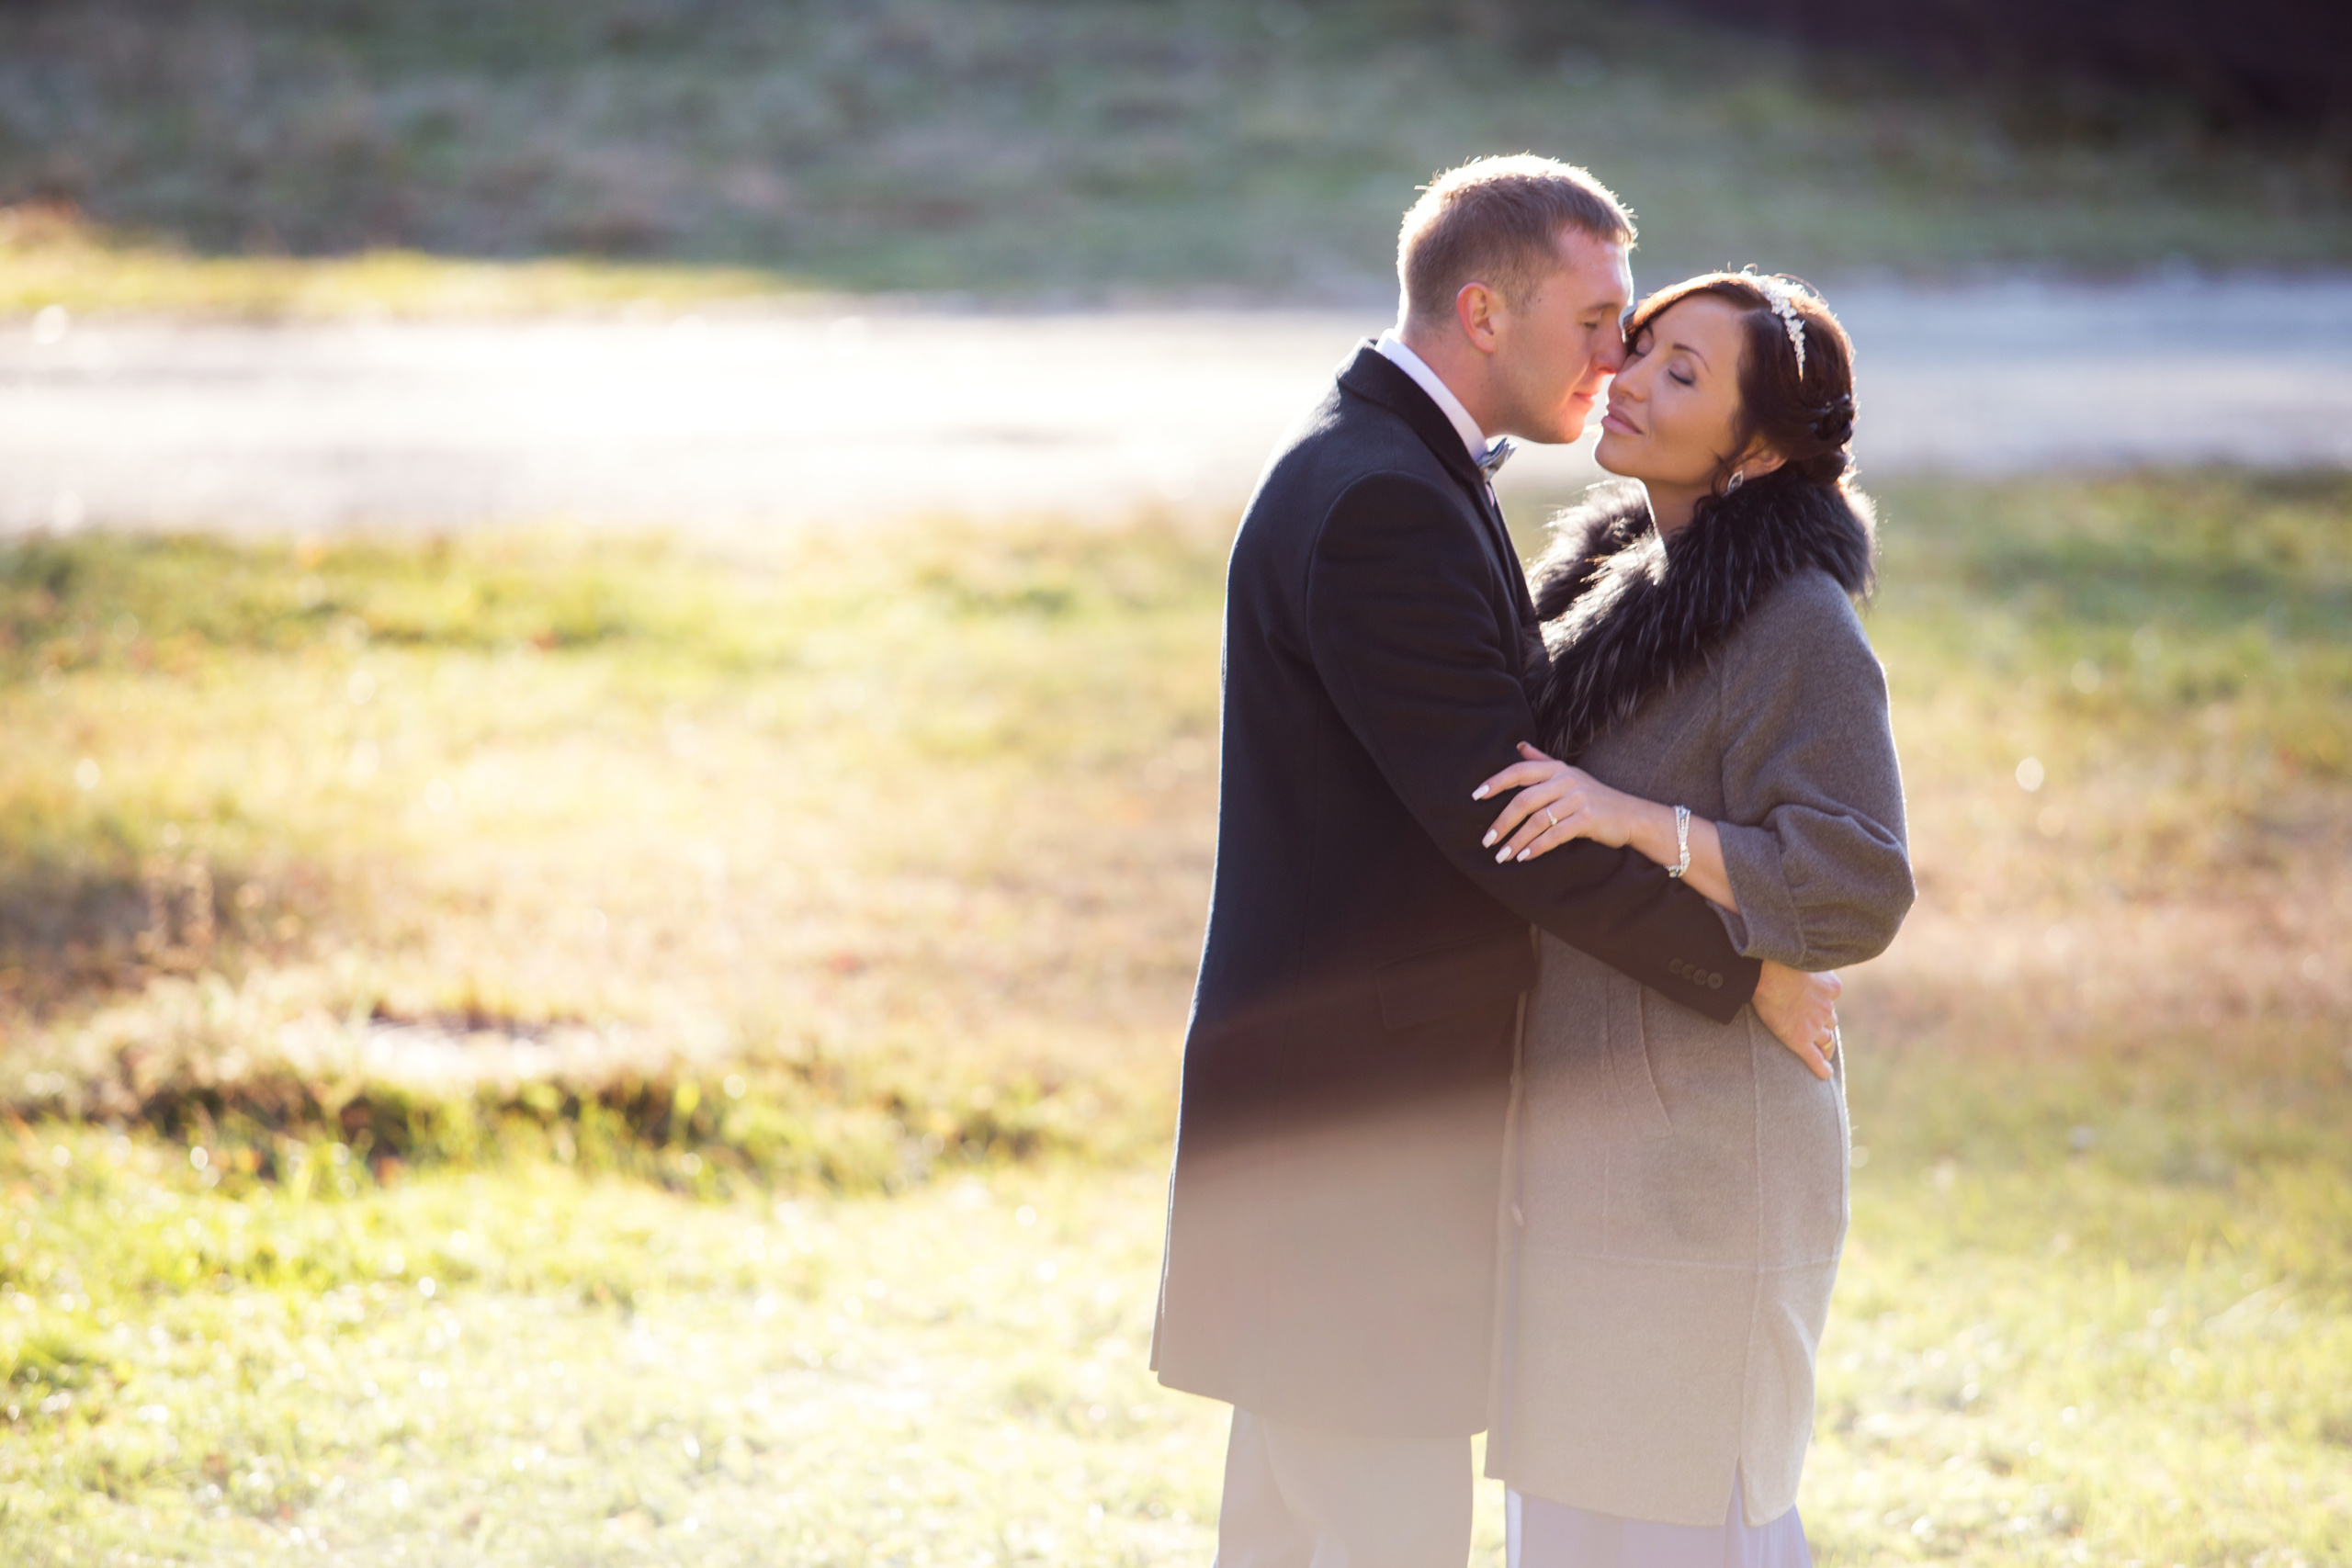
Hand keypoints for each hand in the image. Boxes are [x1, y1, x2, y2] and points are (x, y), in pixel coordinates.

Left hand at [1473, 742, 1641, 861]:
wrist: (1630, 816)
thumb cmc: (1594, 797)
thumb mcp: (1569, 775)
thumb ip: (1542, 761)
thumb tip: (1518, 745)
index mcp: (1557, 768)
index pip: (1519, 771)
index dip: (1495, 782)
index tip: (1475, 796)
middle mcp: (1566, 780)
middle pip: (1524, 800)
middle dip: (1502, 822)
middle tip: (1487, 840)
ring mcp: (1578, 799)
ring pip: (1537, 820)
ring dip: (1516, 840)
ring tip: (1502, 856)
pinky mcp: (1587, 818)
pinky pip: (1555, 834)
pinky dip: (1537, 847)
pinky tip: (1525, 857)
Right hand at [1751, 960, 1841, 1080]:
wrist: (1767, 973)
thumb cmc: (1778, 961)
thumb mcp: (1802, 960)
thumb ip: (1806, 968)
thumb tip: (1800, 966)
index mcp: (1831, 988)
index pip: (1830, 999)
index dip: (1822, 1003)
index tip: (1816, 1004)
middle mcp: (1827, 1008)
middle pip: (1830, 1022)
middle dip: (1825, 1026)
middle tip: (1820, 1031)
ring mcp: (1815, 1026)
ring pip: (1826, 1040)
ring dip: (1826, 1046)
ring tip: (1825, 1052)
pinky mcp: (1800, 1040)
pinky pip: (1815, 1058)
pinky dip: (1821, 1068)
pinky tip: (1825, 1074)